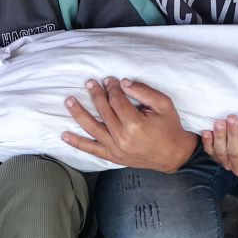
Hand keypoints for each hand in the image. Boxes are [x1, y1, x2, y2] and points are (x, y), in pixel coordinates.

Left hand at [61, 77, 197, 172]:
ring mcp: (116, 148)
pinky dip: (77, 143)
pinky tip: (64, 135)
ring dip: (79, 114)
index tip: (109, 80)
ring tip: (69, 101)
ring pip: (92, 128)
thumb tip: (123, 83)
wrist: (173, 155)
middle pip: (104, 112)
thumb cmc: (170, 128)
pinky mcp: (113, 156)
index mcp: (136, 124)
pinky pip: (91, 149)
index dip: (111, 88)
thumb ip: (144, 92)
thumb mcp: (164, 105)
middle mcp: (123, 137)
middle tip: (89, 83)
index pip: (116, 101)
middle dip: (96, 95)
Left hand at [202, 115, 237, 178]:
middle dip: (233, 133)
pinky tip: (207, 131)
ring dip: (219, 136)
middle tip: (232, 118)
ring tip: (220, 122)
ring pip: (221, 152)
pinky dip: (207, 142)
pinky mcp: (218, 159)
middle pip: (234, 152)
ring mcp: (227, 165)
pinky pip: (211, 152)